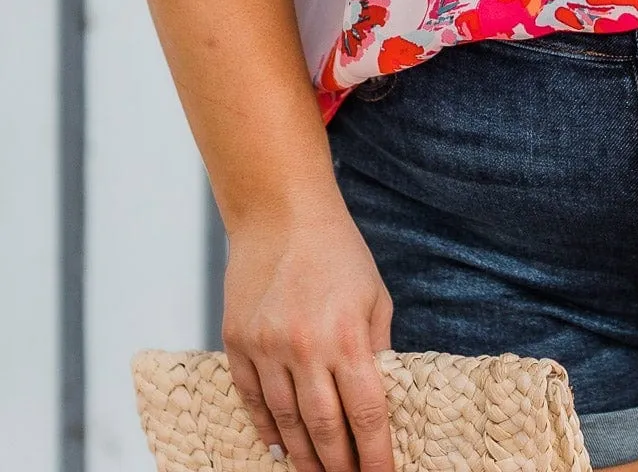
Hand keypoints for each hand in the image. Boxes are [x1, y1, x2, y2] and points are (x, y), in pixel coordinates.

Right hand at [223, 192, 394, 471]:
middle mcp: (305, 349)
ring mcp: (266, 348)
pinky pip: (252, 399)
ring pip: (286, 423)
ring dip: (303, 457)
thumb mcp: (375, 295)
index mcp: (348, 337)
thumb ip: (377, 347)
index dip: (376, 456)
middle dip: (339, 467)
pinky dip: (267, 428)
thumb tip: (377, 396)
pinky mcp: (237, 342)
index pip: (367, 415)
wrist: (280, 212)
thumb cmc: (338, 251)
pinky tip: (280, 448)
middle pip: (325, 430)